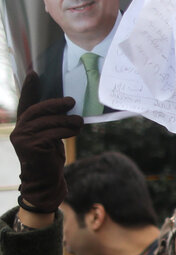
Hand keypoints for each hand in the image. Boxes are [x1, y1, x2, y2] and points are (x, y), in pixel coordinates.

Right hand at [10, 72, 82, 212]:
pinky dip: (66, 131)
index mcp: (23, 125)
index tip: (34, 73)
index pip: (26, 103)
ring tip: (80, 121)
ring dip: (66, 120)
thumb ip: (52, 122)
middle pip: (37, 110)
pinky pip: (51, 133)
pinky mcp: (29, 146)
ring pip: (47, 122)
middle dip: (55, 104)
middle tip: (71, 101)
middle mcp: (18, 130)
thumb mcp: (51, 136)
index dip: (29, 89)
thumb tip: (68, 103)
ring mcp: (22, 138)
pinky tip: (75, 131)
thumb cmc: (50, 157)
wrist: (46, 181)